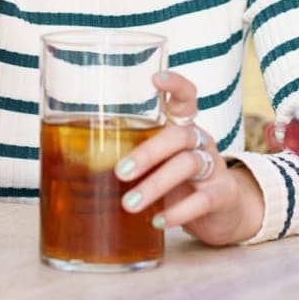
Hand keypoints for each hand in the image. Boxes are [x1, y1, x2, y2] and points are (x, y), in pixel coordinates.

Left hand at [114, 71, 263, 245]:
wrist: (224, 214)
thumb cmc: (181, 183)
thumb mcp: (159, 165)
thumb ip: (130, 159)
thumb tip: (74, 165)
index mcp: (183, 129)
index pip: (185, 99)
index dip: (175, 85)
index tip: (155, 78)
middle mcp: (201, 142)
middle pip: (179, 135)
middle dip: (148, 152)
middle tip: (121, 172)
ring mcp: (215, 167)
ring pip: (188, 164)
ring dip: (156, 184)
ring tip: (130, 204)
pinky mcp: (222, 195)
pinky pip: (203, 200)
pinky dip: (178, 212)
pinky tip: (158, 222)